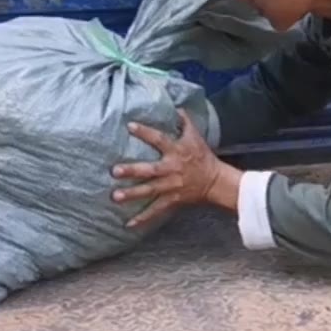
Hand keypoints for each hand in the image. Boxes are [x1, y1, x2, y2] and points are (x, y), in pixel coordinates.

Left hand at [111, 110, 240, 228]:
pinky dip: (143, 218)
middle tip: (114, 171)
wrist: (216, 182)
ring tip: (115, 197)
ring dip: (132, 194)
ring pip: (149, 191)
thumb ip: (185, 121)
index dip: (145, 132)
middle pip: (150, 170)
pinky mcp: (172, 200)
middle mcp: (172, 169)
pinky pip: (156, 210)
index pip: (159, 139)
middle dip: (132, 171)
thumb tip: (177, 106)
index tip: (130, 126)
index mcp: (176, 151)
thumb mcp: (196, 136)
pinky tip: (128, 224)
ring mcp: (171, 186)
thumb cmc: (203, 157)